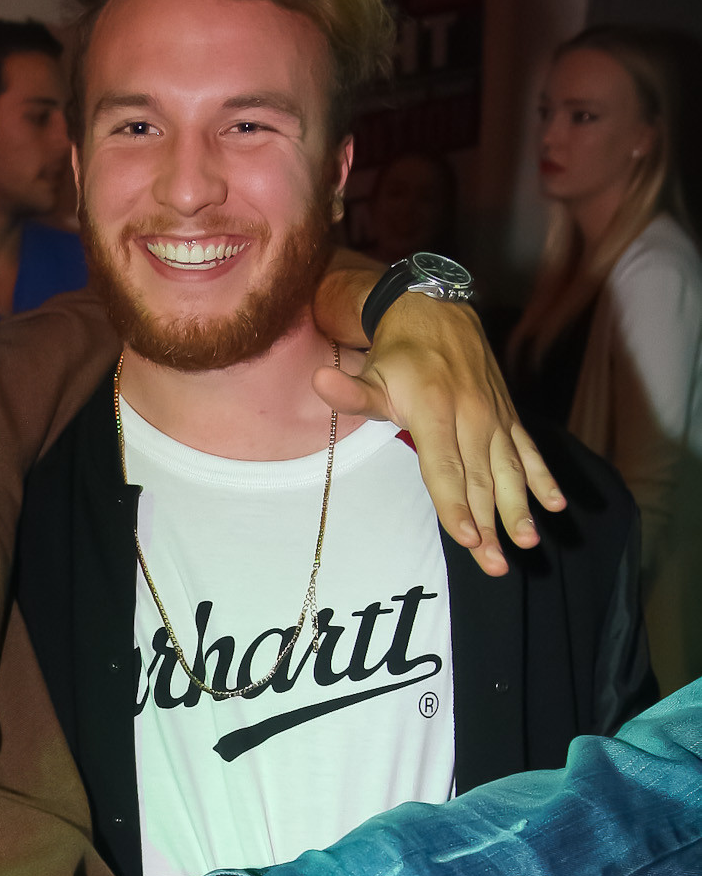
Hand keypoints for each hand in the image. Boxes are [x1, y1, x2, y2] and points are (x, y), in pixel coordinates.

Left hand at [312, 290, 563, 577]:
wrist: (437, 311)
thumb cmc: (399, 355)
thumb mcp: (371, 372)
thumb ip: (351, 391)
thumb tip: (320, 382)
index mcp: (434, 410)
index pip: (445, 468)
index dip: (456, 505)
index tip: (468, 538)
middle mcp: (471, 415)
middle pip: (480, 480)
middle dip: (490, 525)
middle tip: (495, 565)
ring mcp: (494, 416)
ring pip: (509, 470)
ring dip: (519, 509)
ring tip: (526, 543)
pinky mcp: (509, 414)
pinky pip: (529, 449)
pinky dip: (543, 476)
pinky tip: (555, 504)